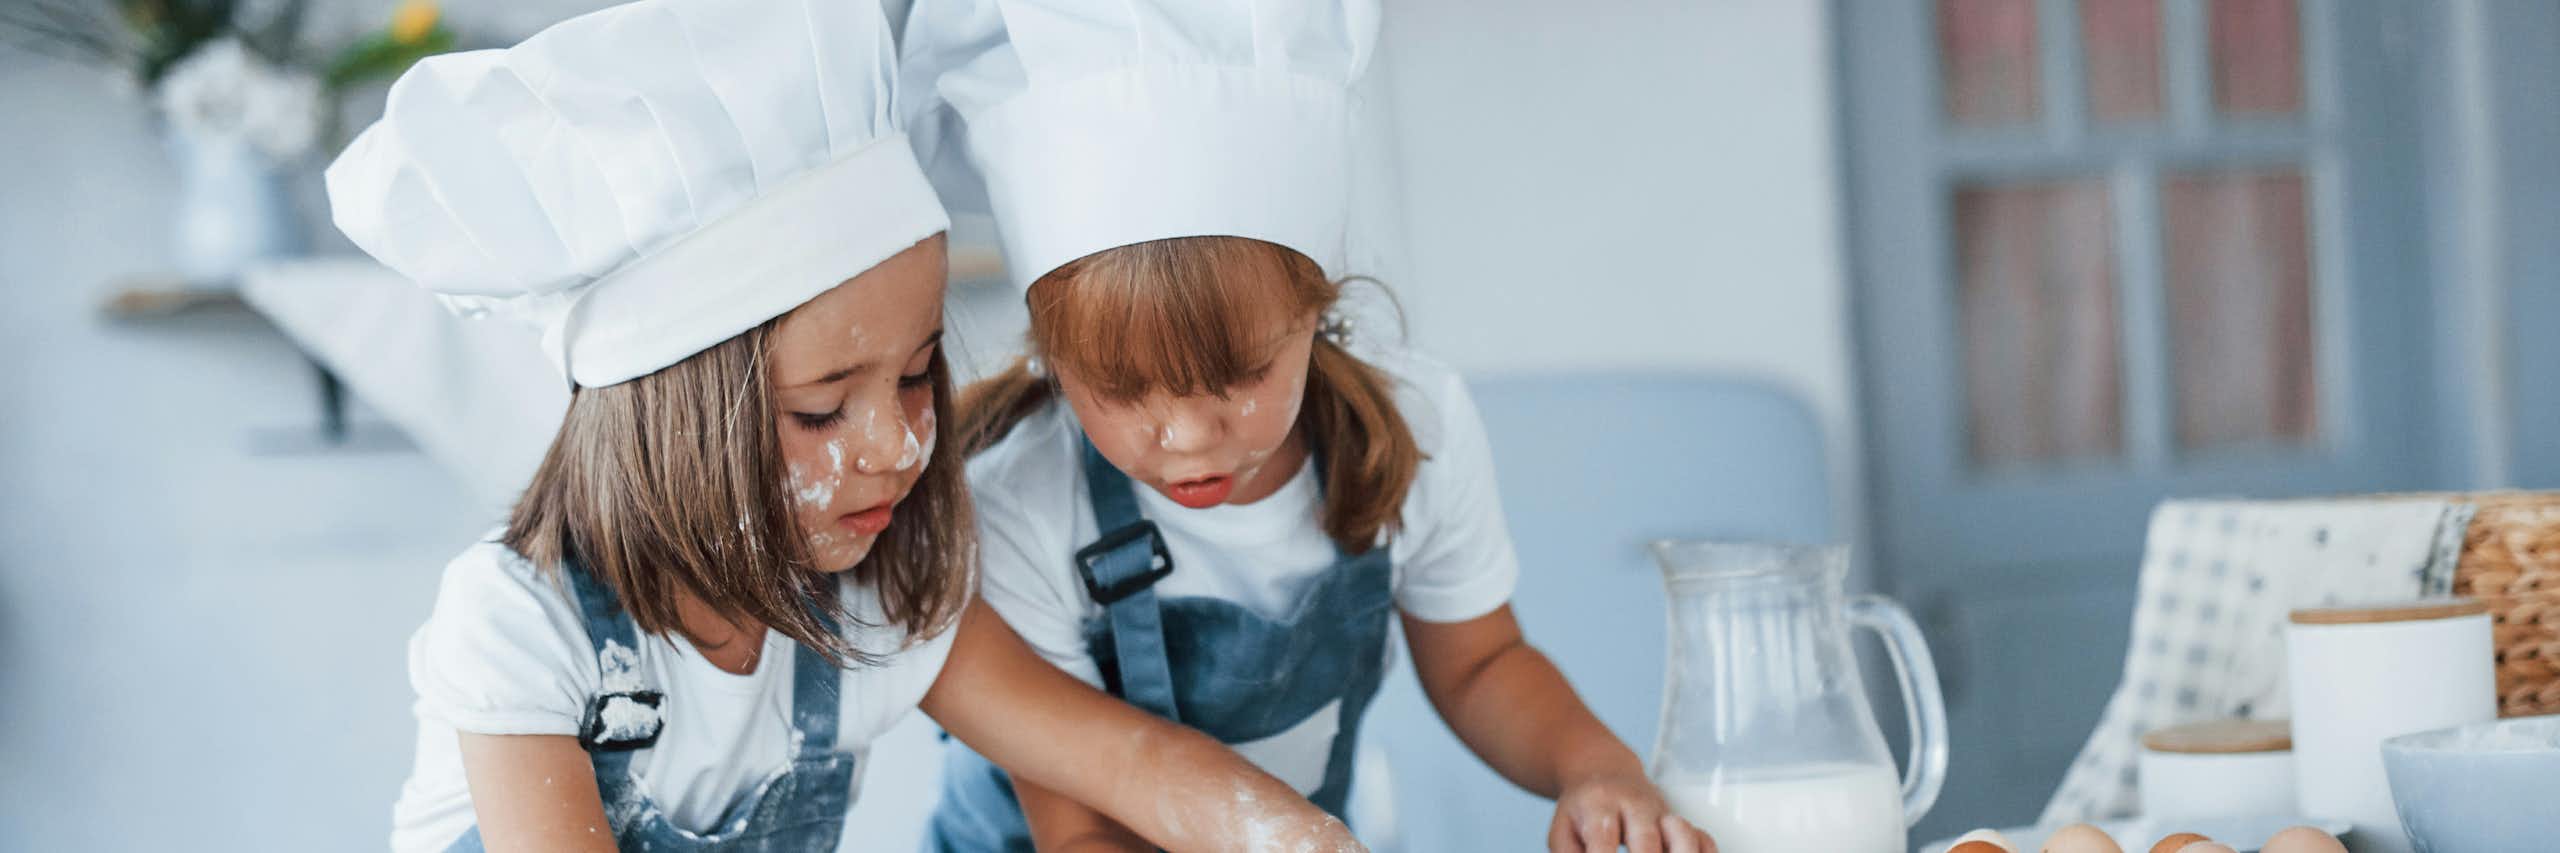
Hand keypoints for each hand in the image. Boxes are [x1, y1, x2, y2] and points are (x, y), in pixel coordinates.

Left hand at [1546, 769, 1713, 852]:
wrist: (1603, 772)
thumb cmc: (1584, 808)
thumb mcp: (1563, 830)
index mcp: (1599, 803)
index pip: (1602, 837)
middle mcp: (1635, 805)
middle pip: (1646, 840)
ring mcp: (1662, 813)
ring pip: (1682, 837)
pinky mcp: (1680, 824)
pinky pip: (1703, 839)